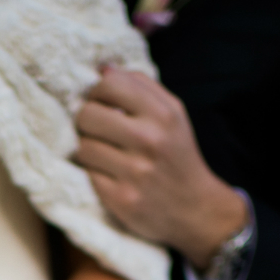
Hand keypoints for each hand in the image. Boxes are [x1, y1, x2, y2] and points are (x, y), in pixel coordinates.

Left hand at [74, 67, 247, 267]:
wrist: (196, 210)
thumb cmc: (177, 155)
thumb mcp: (173, 114)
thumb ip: (142, 87)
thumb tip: (103, 69)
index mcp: (162, 114)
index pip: (108, 84)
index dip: (96, 92)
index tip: (101, 103)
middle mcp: (149, 140)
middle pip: (87, 115)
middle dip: (87, 121)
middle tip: (96, 130)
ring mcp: (134, 172)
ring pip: (83, 147)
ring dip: (87, 150)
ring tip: (103, 154)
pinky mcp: (121, 199)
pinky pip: (87, 175)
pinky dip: (94, 174)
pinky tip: (109, 175)